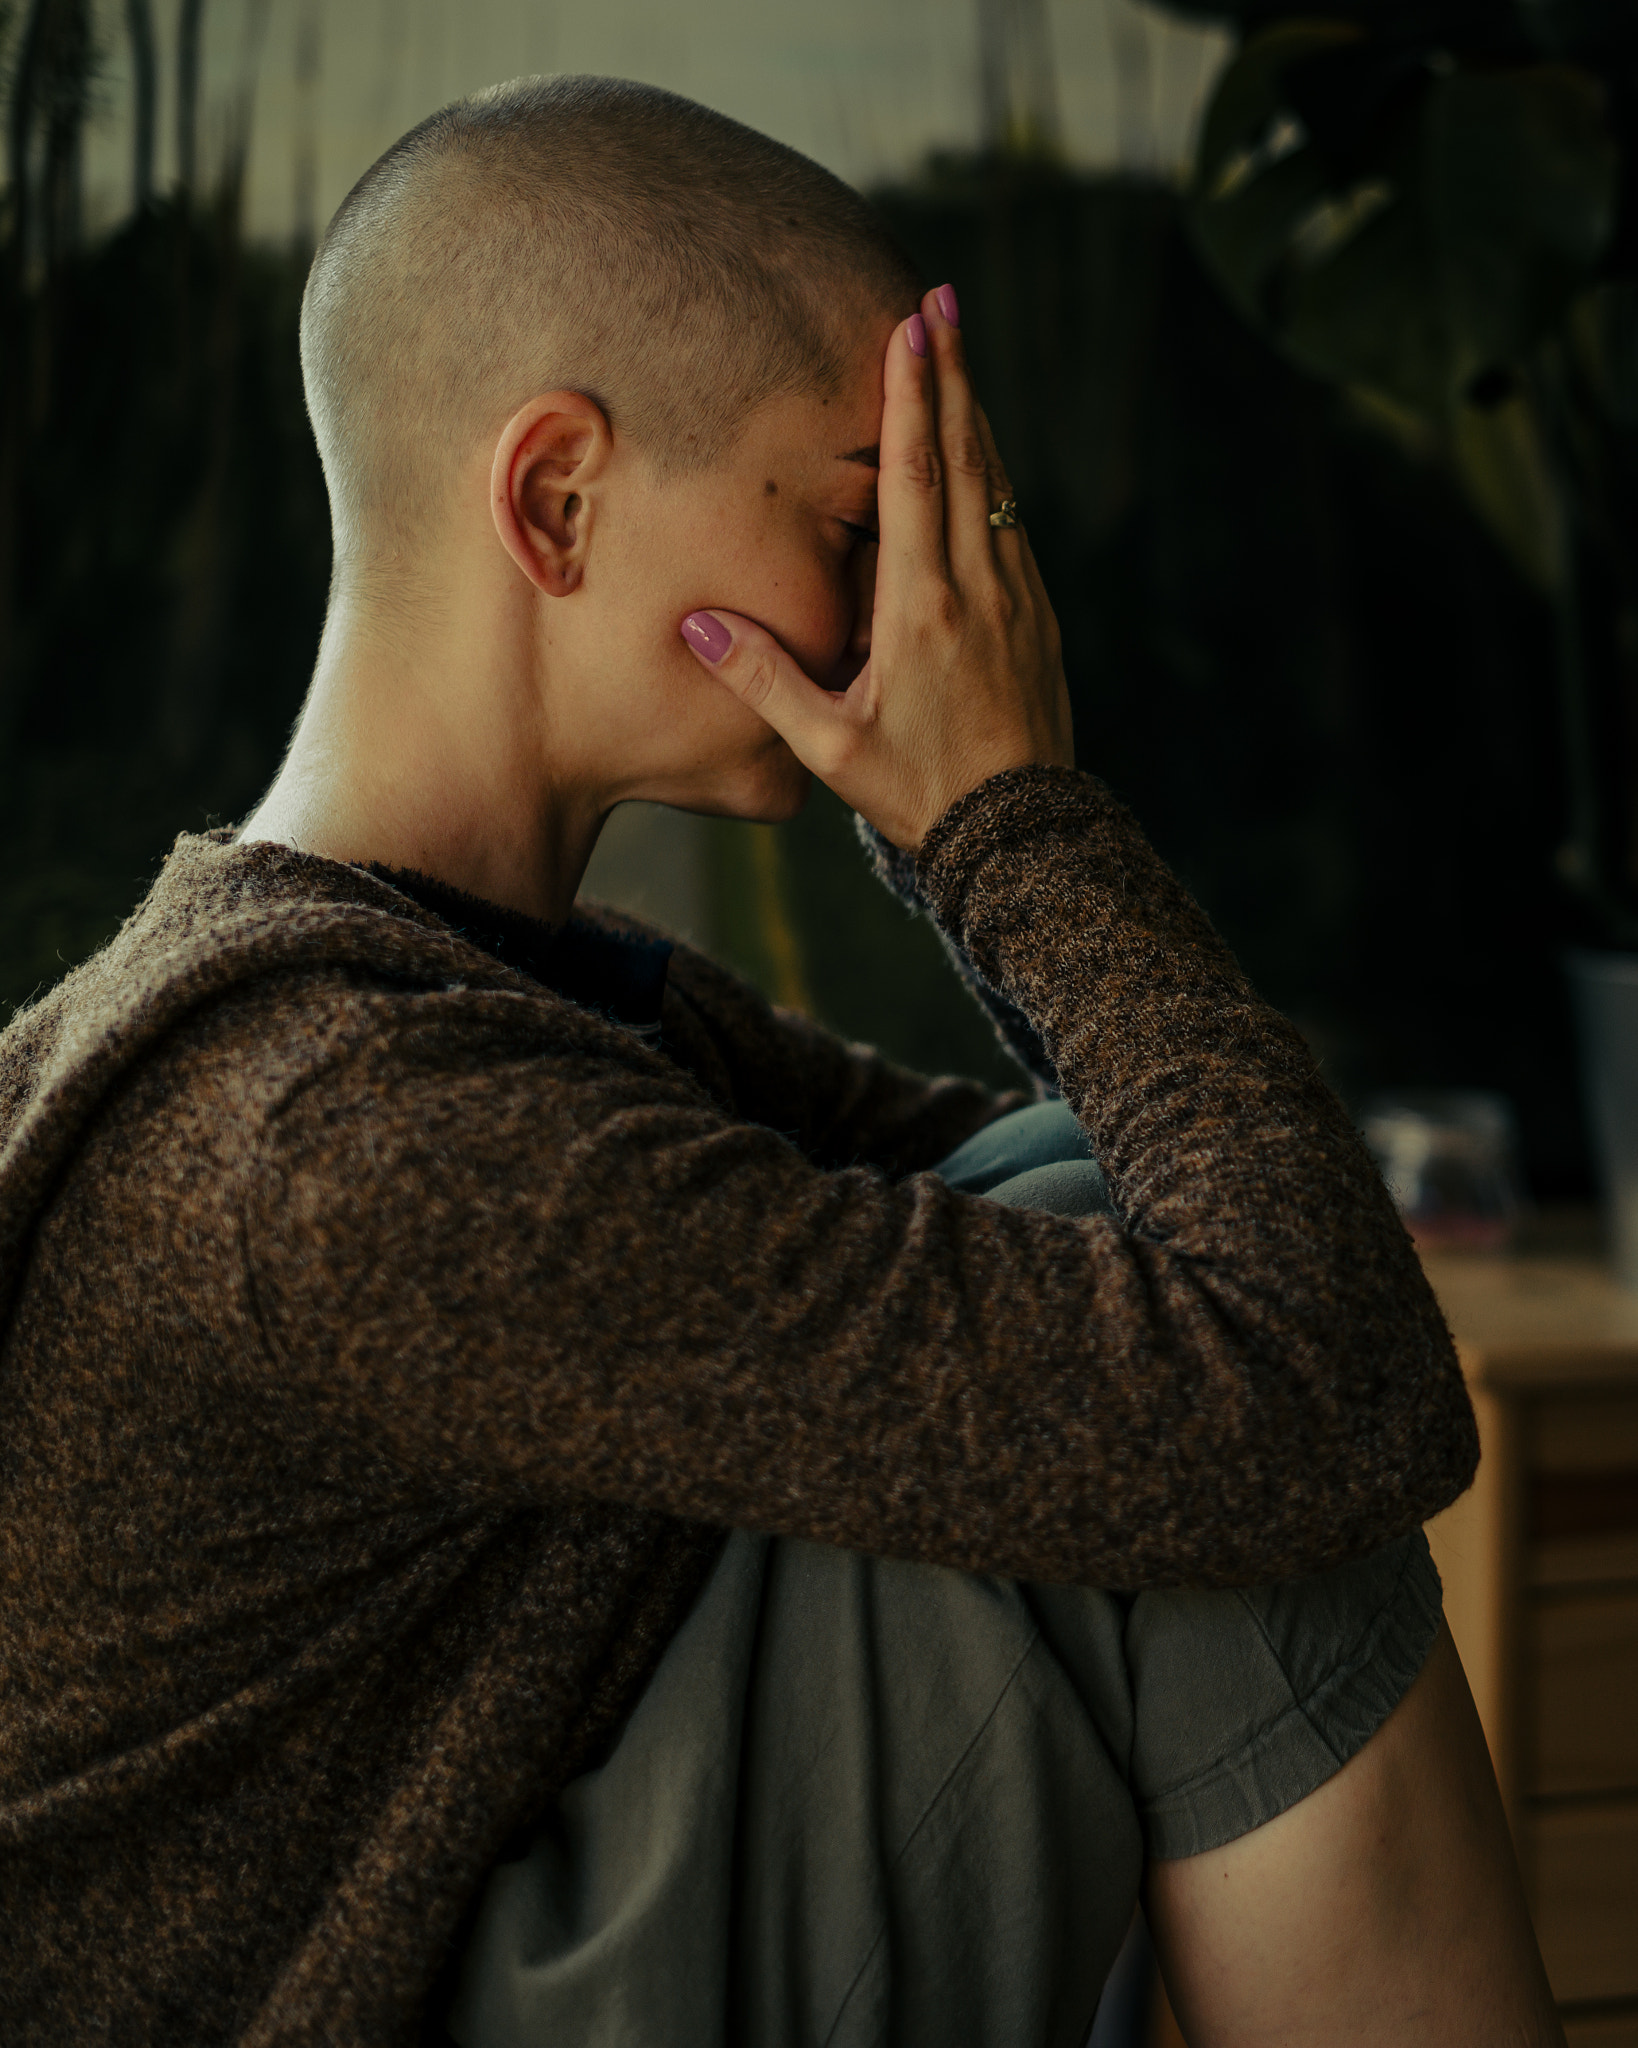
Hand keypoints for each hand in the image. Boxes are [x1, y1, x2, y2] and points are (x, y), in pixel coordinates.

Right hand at [678, 286, 1073, 849]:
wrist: (1021, 833)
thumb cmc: (918, 791)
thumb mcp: (828, 747)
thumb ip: (763, 680)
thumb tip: (692, 628)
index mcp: (922, 607)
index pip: (913, 477)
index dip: (910, 396)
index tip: (911, 327)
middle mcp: (977, 586)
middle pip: (963, 455)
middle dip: (950, 373)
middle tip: (942, 299)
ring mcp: (1017, 597)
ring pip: (995, 483)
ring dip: (974, 413)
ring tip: (958, 352)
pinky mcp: (1037, 617)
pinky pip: (1011, 525)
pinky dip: (992, 475)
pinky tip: (980, 453)